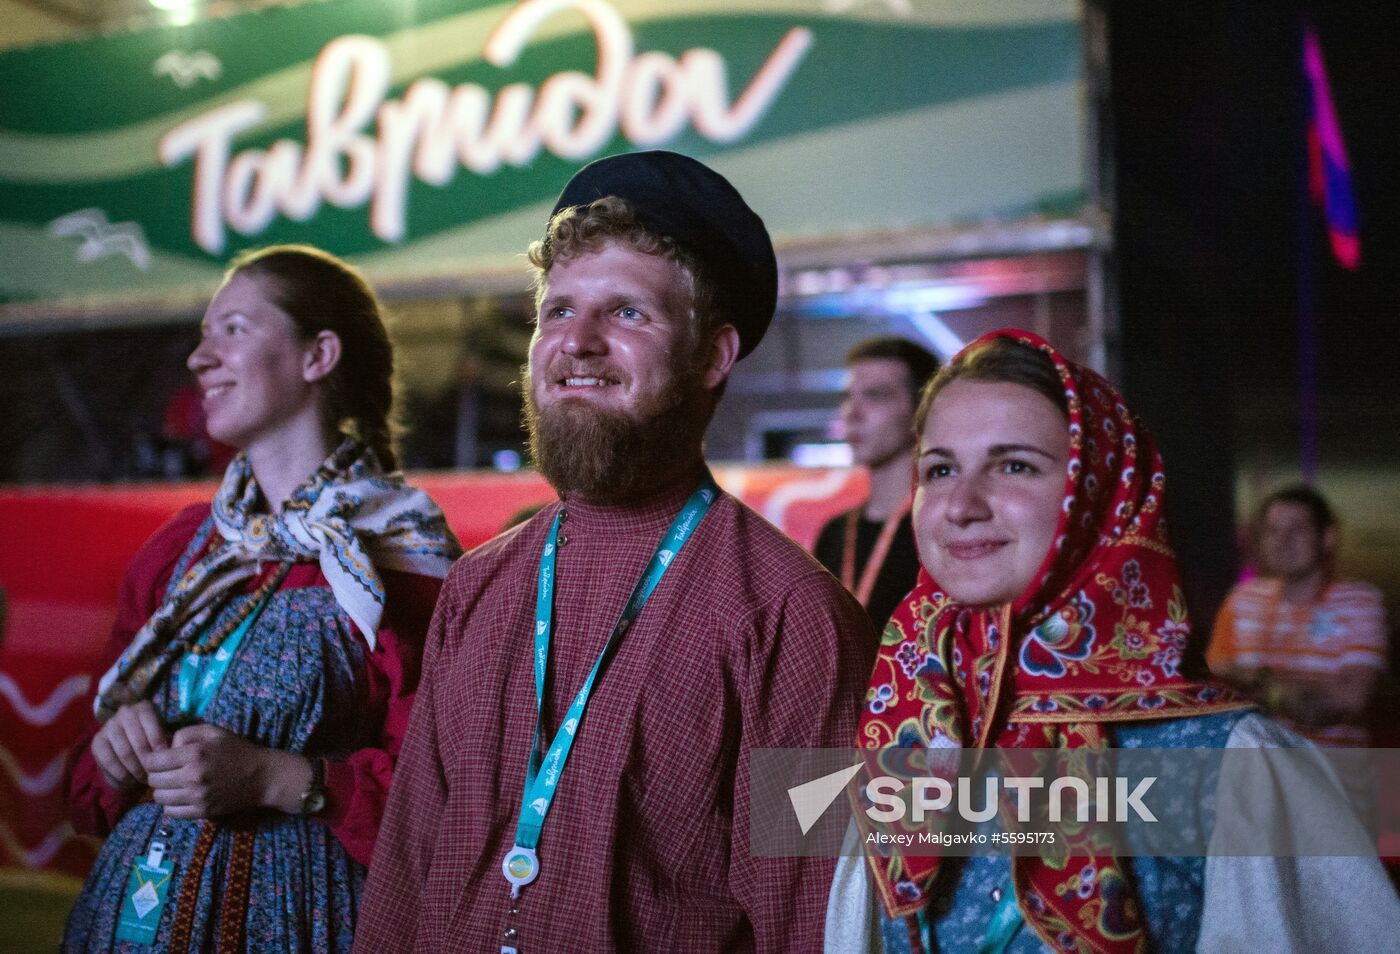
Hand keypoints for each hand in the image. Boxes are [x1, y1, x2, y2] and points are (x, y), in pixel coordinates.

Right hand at [91, 701, 168, 788]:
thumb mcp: (164, 736)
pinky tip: (129, 780)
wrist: (130, 745)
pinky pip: (108, 761)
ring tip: (143, 779)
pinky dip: (121, 774)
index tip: (164, 761)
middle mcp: (125, 713)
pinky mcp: (97, 742)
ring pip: (124, 753)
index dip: (159, 748)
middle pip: (139, 742)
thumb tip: (168, 753)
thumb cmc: (153, 740)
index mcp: (144, 708)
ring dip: (135, 770)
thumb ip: (167, 741)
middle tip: (154, 775)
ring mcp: (109, 726)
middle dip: (148, 762)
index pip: (154, 729)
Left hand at [144, 724, 313, 819]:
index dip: (151, 759)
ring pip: (159, 798)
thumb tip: (164, 748)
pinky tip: (182, 796)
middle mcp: (192, 777)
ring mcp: (197, 797)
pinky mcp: (202, 812)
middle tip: (168, 771)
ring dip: (163, 790)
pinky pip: (171, 813)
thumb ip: (185, 733)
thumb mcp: (213, 731)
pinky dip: (171, 805)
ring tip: (175, 784)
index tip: (160, 759)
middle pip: (153, 780)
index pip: (152, 761)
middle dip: (157, 774)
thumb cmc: (236, 750)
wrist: (262, 776)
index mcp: (194, 754)